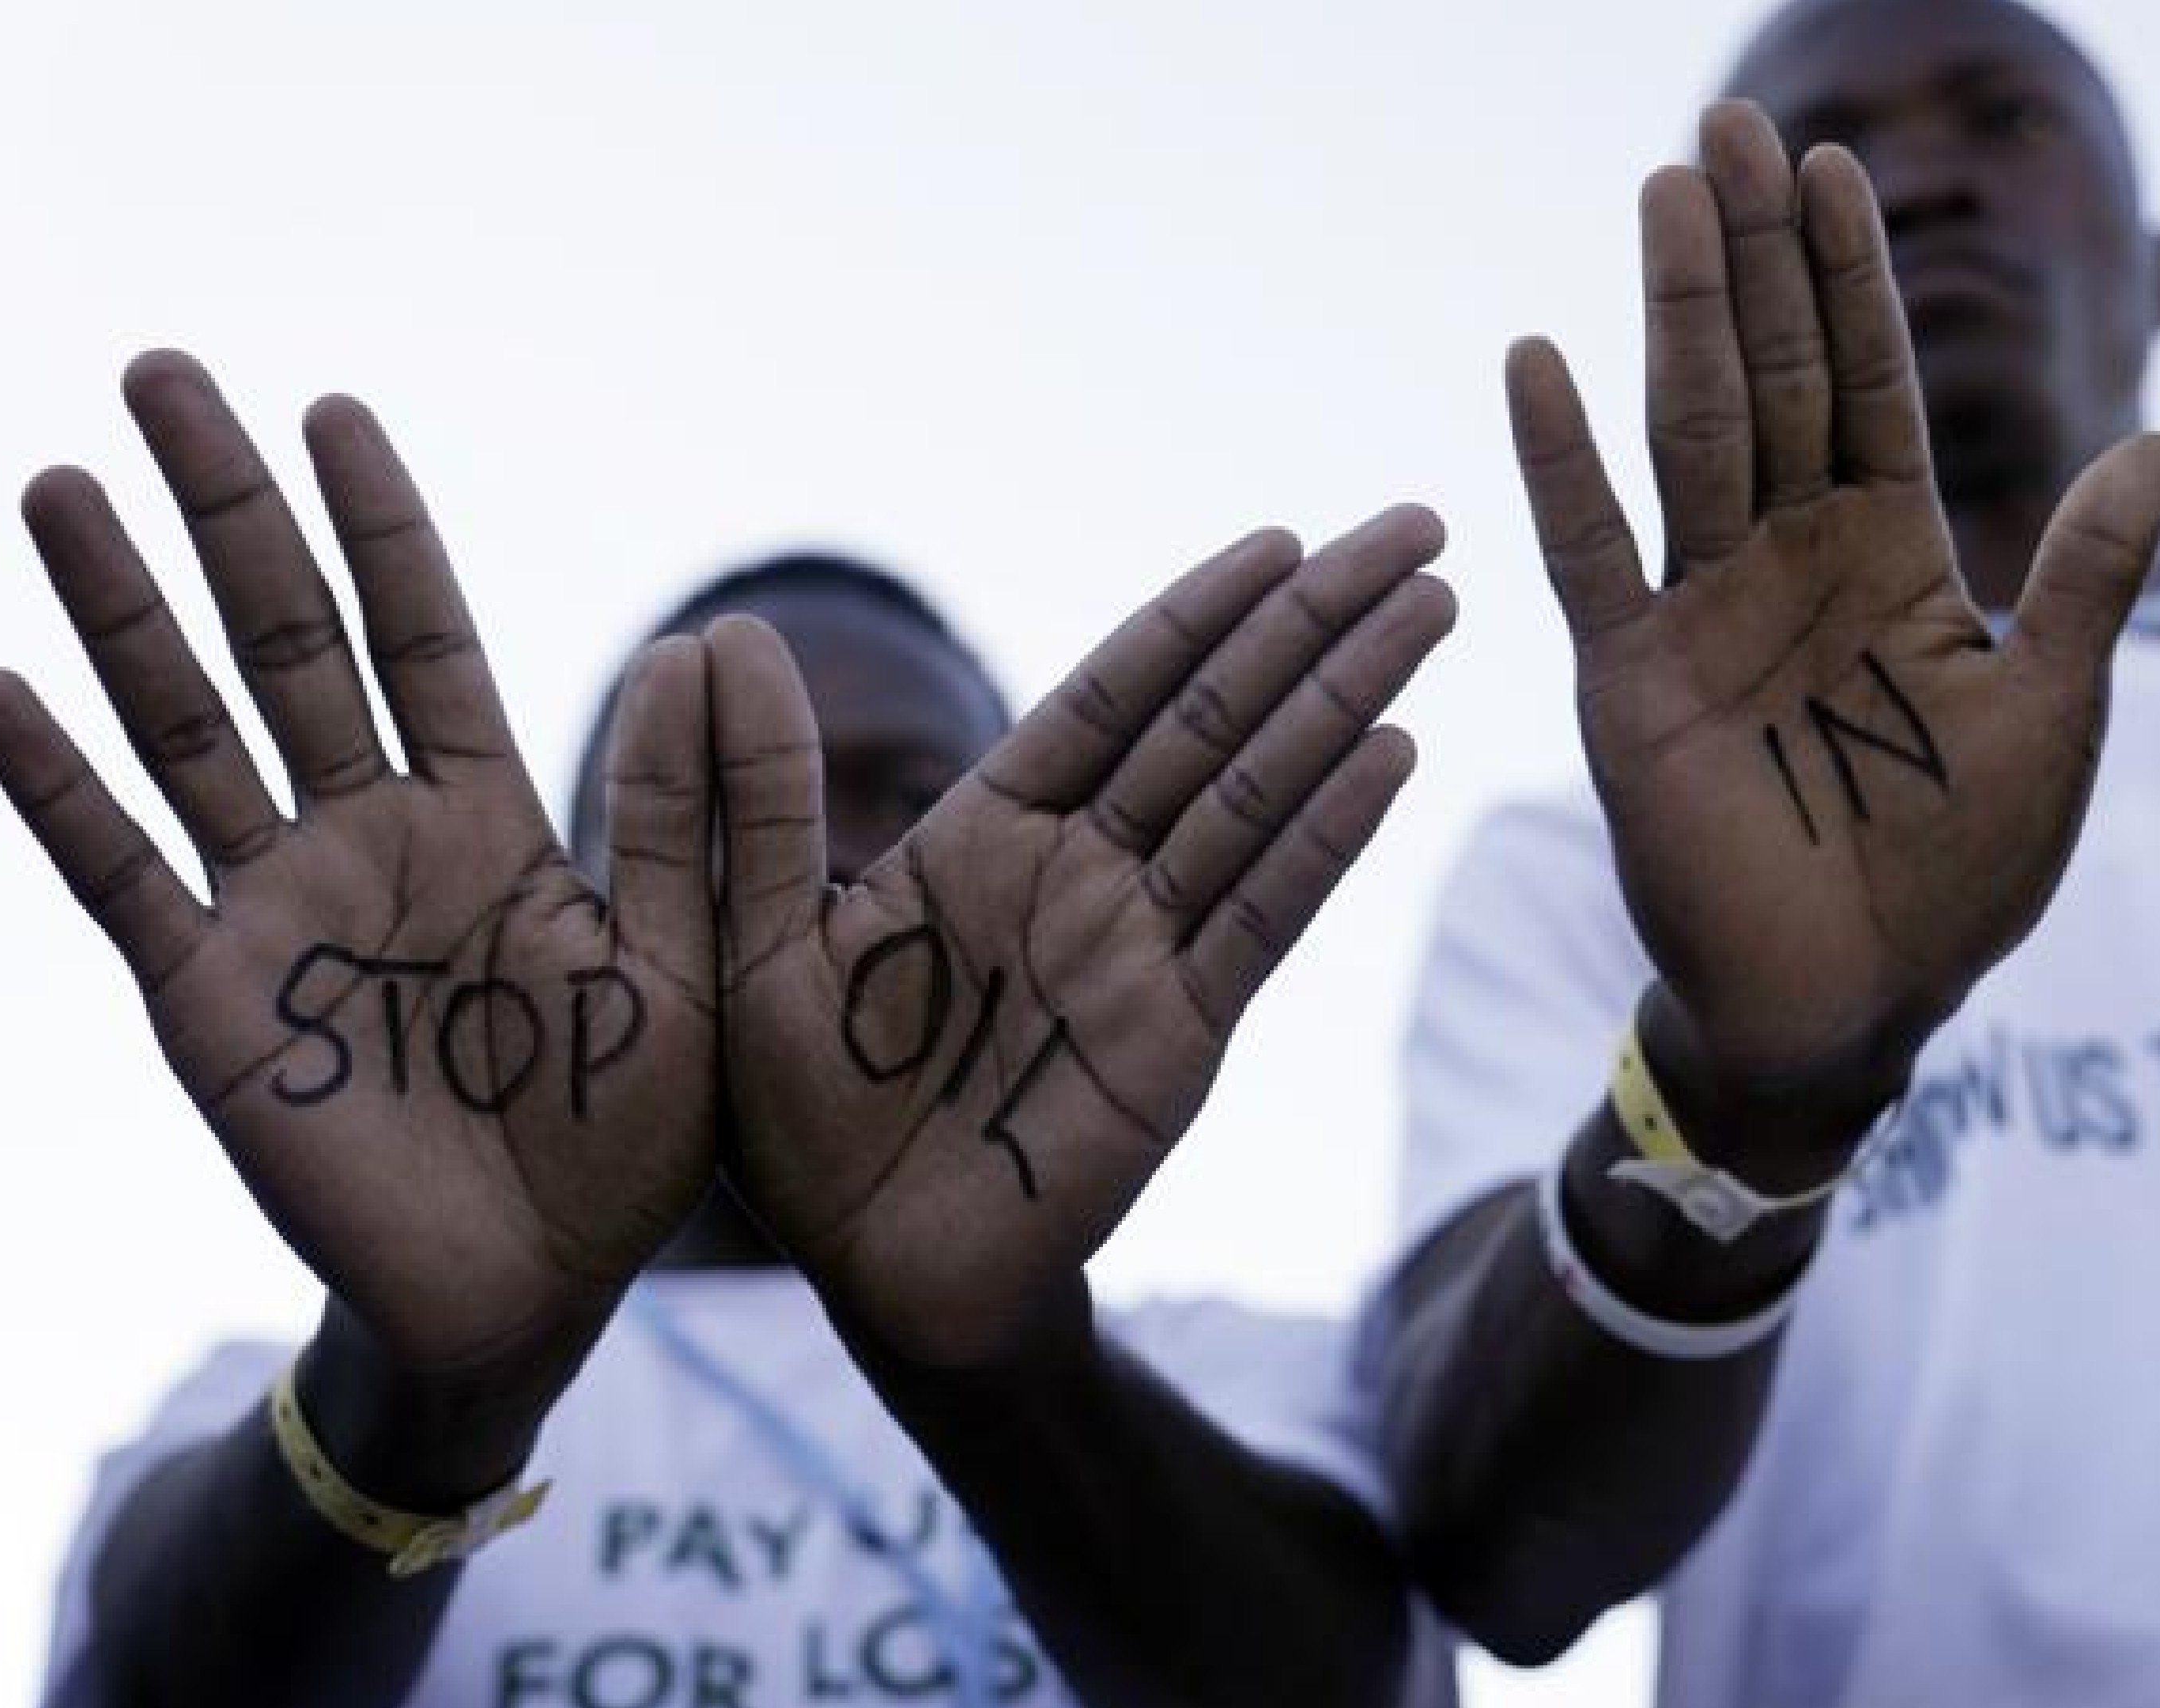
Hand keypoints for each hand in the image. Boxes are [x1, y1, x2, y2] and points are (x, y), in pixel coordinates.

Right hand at [0, 353, 718, 1394]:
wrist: (528, 1297)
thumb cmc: (625, 1144)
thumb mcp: (693, 968)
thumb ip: (697, 819)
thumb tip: (718, 638)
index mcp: (491, 821)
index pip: (419, 635)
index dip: (378, 525)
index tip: (334, 409)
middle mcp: (370, 839)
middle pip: (284, 641)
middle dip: (225, 511)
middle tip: (164, 372)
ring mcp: (278, 908)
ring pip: (184, 726)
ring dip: (119, 607)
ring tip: (60, 483)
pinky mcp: (209, 997)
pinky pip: (120, 872)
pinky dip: (57, 785)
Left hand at [711, 510, 1451, 1367]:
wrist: (871, 1282)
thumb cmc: (797, 1122)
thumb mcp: (748, 943)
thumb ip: (753, 798)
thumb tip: (722, 635)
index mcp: (987, 835)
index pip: (1114, 694)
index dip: (1198, 615)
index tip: (1278, 540)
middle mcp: (1082, 874)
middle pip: (1220, 717)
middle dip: (1315, 622)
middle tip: (1413, 529)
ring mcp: (1140, 951)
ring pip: (1264, 794)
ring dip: (1350, 696)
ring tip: (1437, 605)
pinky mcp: (1176, 1035)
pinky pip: (1263, 916)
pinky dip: (1329, 836)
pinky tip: (1392, 752)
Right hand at [1510, 101, 2159, 1171]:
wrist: (1851, 1007)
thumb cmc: (1956, 876)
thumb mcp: (2051, 716)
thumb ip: (2083, 578)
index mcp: (1892, 555)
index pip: (1870, 385)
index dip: (1852, 279)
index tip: (1835, 166)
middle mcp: (1790, 560)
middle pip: (1774, 376)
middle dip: (1755, 255)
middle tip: (1728, 129)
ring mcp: (1703, 611)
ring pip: (1689, 430)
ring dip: (1676, 314)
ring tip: (1664, 195)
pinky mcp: (1630, 680)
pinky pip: (1593, 551)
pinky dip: (1561, 461)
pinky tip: (1537, 359)